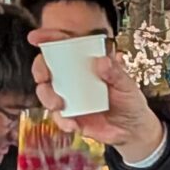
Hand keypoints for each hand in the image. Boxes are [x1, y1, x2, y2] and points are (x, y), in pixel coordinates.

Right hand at [31, 39, 162, 157]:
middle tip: (44, 76)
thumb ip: (115, 73)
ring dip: (47, 96)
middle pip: (47, 68)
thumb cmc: (130, 101)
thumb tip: (101, 61)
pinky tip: (72, 124)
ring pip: (46, 92)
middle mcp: (74, 78)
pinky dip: (61, 120)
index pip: (65, 47)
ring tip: (59, 104)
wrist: (133, 131)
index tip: (36, 37)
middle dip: (40, 70)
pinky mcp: (70, 116)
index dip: (49, 39)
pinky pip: (58, 117)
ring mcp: (70, 97)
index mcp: (87, 64)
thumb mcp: (127, 85)